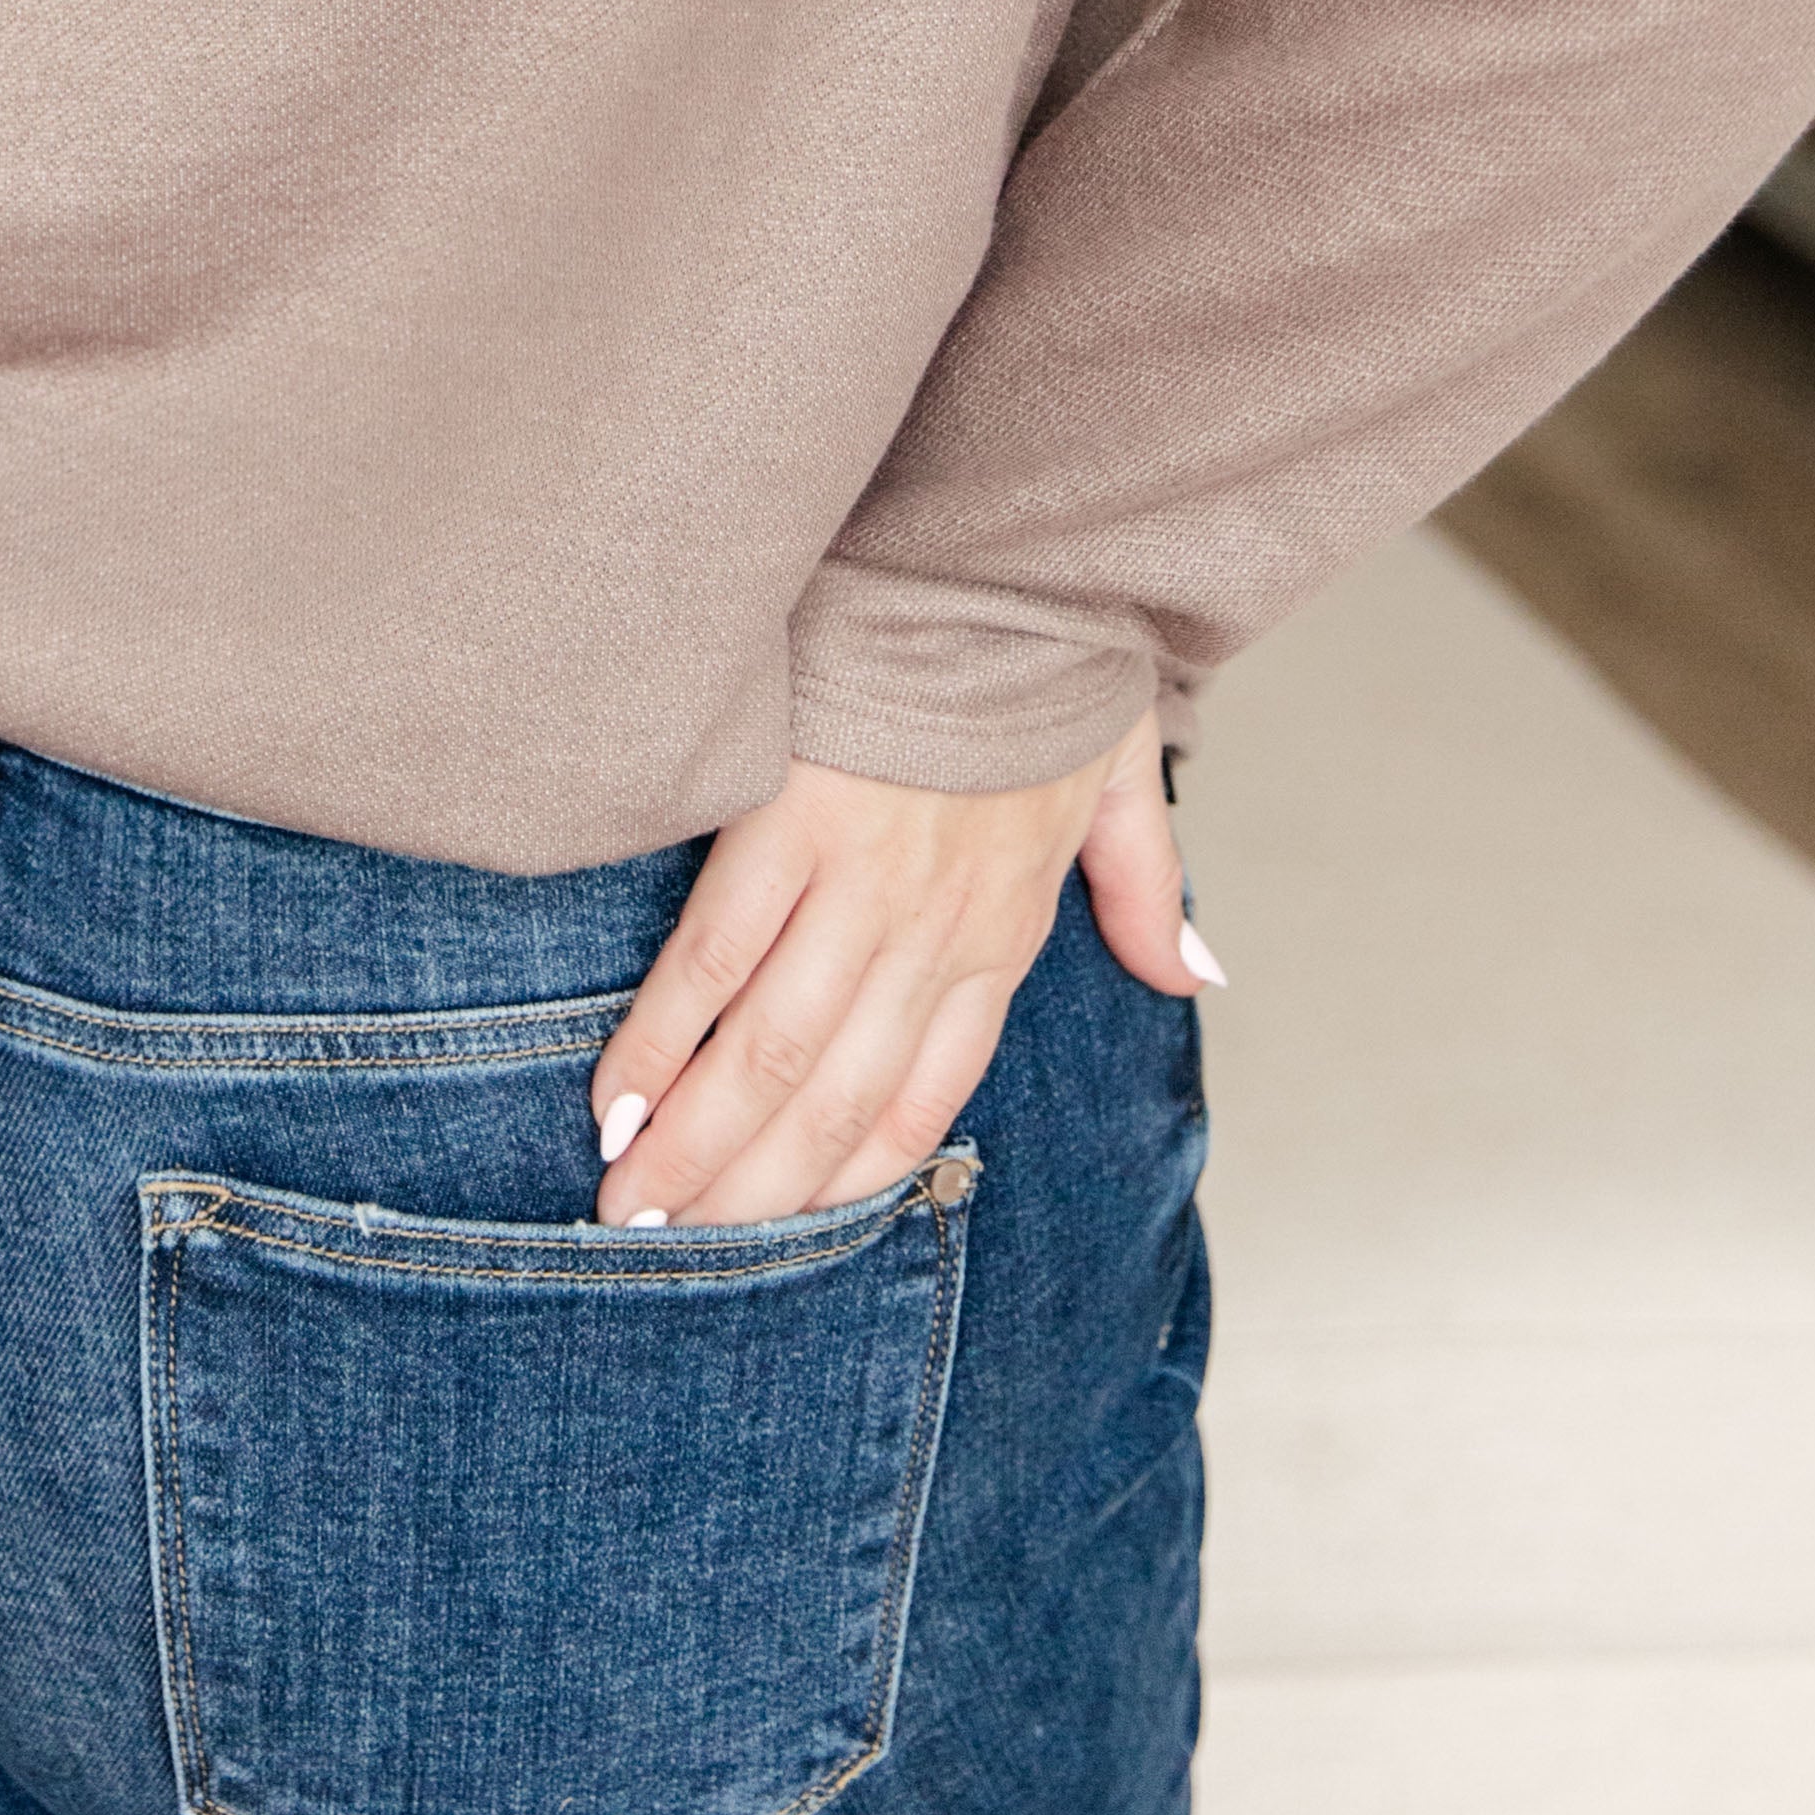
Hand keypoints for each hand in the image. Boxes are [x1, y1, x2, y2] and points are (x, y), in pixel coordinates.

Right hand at [587, 706, 1215, 1226]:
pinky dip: (664, 1037)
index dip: (845, 1176)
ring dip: (695, 1147)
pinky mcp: (789, 822)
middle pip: (831, 1102)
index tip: (781, 1231)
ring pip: (771, 1056)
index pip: (921, 1098)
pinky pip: (715, 957)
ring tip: (631, 1211)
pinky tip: (618, 1097)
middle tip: (668, 1256)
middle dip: (749, 1193)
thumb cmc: (1056, 659)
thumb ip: (1149, 892)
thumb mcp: (1127, 782)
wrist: (1011, 558)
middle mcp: (933, 935)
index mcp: (1005, 933)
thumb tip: (1195, 979)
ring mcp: (859, 886)